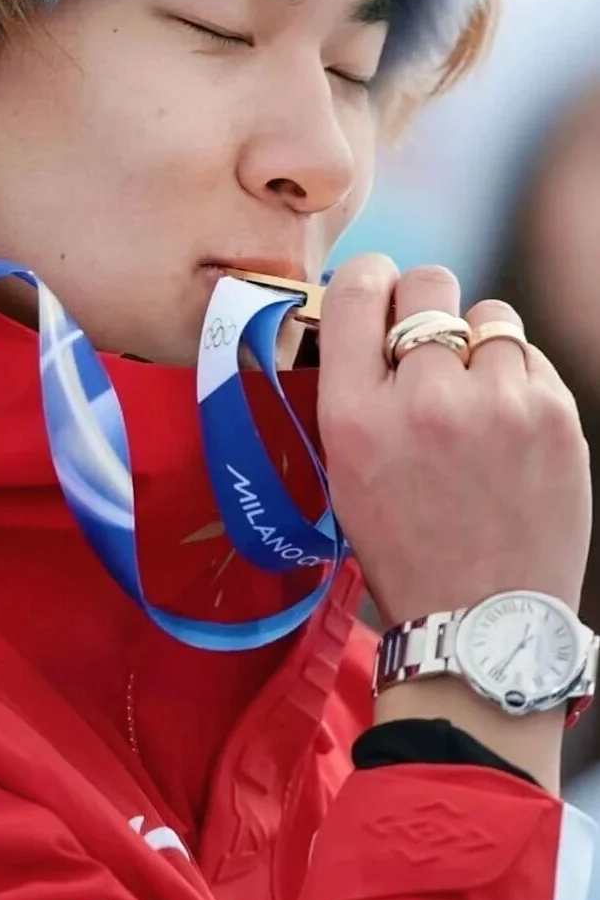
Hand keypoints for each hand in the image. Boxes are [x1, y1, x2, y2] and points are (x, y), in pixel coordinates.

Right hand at [316, 255, 590, 627]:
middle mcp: (424, 398)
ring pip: (490, 314)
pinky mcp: (554, 415)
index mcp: (355, 414)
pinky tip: (505, 425)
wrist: (484, 621)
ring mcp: (497, 404)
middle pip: (429, 281)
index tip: (377, 291)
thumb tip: (371, 315)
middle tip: (427, 340)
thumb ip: (353, 387)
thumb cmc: (404, 545)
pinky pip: (530, 356)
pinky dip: (516, 378)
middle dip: (424, 302)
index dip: (369, 278)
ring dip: (477, 343)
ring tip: (474, 394)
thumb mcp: (344, 468)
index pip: (360, 287)